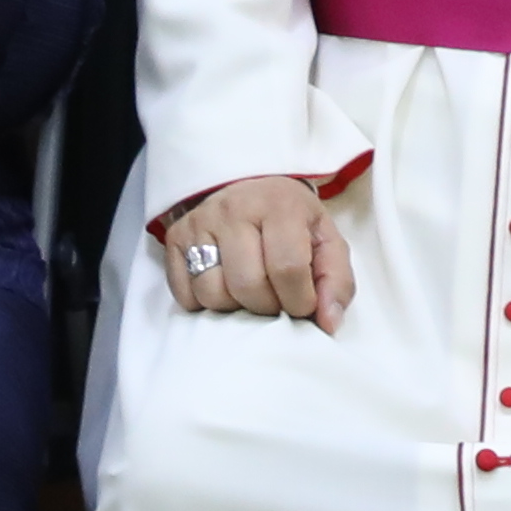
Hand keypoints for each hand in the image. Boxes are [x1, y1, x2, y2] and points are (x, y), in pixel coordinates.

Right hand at [159, 170, 349, 324]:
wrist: (248, 188)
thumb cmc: (291, 220)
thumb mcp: (326, 240)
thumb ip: (336, 281)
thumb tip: (328, 323)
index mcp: (279, 205)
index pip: (287, 269)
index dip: (299, 302)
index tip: (303, 305)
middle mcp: (234, 209)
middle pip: (247, 286)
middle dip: (267, 307)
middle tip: (275, 299)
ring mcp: (200, 223)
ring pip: (212, 293)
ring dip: (235, 307)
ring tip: (249, 292)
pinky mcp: (174, 239)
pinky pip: (185, 294)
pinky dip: (204, 303)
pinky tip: (224, 287)